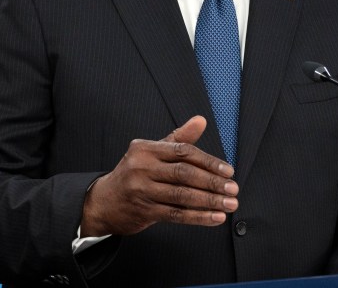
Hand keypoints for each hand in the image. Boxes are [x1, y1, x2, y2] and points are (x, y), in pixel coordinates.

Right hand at [80, 115, 237, 236]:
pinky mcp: (144, 211)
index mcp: (146, 148)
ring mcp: (141, 190)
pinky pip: (176, 214)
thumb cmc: (135, 172)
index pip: (183, 152)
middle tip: (233, 189)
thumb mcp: (152, 151)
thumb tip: (201, 120)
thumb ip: (179, 138)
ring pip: (182, 196)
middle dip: (212, 182)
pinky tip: (215, 217)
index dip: (208, 161)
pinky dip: (198, 216)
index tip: (229, 171)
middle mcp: (141, 167)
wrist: (104, 202)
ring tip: (229, 204)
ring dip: (210, 201)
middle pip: (184, 174)